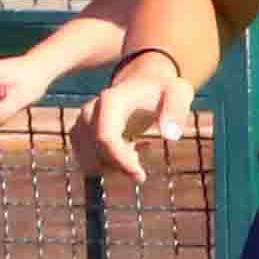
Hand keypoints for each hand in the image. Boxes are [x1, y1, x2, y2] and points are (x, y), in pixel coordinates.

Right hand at [79, 51, 191, 187]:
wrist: (144, 83)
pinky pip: (86, 158)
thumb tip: (170, 136)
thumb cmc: (164, 90)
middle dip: (118, 167)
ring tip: (136, 151)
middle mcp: (90, 111)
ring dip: (111, 167)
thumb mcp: (178, 93)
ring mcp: (82, 122)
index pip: (106, 137)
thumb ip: (176, 110)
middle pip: (95, 151)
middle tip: (141, 167)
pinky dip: (106, 164)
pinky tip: (128, 150)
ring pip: (86, 158)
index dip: (120, 160)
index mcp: (111, 101)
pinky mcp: (81, 132)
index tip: (140, 175)